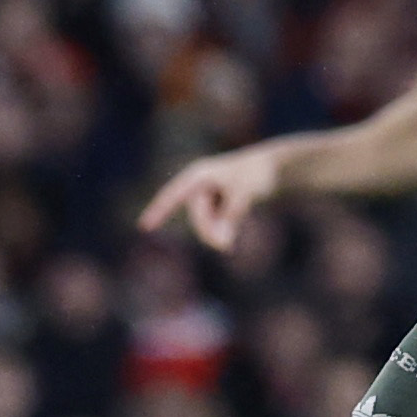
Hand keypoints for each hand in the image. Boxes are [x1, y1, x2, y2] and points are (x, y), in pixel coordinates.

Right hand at [138, 139, 290, 247]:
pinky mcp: (215, 205)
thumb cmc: (256, 175)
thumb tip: (221, 242)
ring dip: (217, 232)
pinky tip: (229, 239)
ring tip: (232, 238)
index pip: (173, 195)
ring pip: (205, 223)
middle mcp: (198, 185)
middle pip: (196, 216)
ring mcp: (206, 195)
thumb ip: (231, 217)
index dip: (159, 210)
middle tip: (227, 248)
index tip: (144, 227)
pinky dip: (221, 232)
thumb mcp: (245, 194)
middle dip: (209, 232)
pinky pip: (212, 224)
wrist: (272, 168)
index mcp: (198, 176)